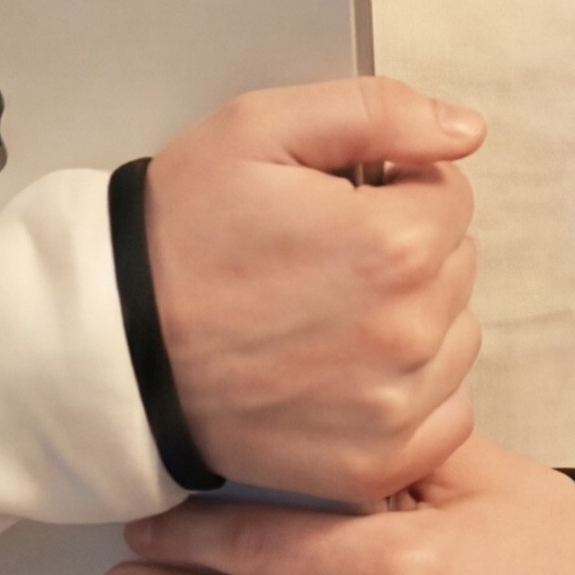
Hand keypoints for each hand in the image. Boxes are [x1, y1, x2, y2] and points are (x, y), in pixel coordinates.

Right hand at [141, 78, 486, 502]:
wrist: (110, 345)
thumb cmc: (177, 236)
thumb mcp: (260, 129)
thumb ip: (378, 111)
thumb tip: (465, 130)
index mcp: (392, 244)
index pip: (450, 194)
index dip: (393, 188)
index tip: (336, 207)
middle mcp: (405, 331)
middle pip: (456, 265)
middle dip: (405, 251)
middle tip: (320, 261)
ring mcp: (391, 406)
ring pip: (455, 337)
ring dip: (412, 320)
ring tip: (327, 315)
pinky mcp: (374, 464)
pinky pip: (446, 416)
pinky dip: (412, 393)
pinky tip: (351, 372)